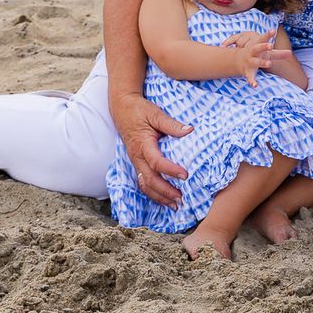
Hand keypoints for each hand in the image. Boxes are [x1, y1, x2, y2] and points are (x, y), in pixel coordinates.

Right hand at [108, 91, 190, 207]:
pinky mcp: (136, 162)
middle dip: (166, 191)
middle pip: (150, 180)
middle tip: (182, 198)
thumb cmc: (139, 110)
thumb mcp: (155, 114)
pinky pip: (143, 181)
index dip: (171, 170)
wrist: (121, 108)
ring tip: (175, 205)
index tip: (185, 175)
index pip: (156, 162)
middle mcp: (137, 156)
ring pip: (145, 184)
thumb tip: (190, 130)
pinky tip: (164, 198)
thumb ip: (172, 124)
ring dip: (159, 196)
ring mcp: (135, 161)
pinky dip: (153, 192)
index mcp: (142, 144)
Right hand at [224, 29, 288, 86]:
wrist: (239, 61)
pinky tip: (255, 86)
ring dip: (262, 62)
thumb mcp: (268, 53)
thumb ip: (279, 53)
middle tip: (271, 45)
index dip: (268, 35)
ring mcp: (250, 62)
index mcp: (258, 46)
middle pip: (258, 48)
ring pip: (256, 62)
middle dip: (263, 46)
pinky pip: (250, 77)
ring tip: (269, 63)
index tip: (273, 30)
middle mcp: (253, 53)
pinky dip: (252, 81)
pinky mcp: (248, 72)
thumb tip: (290, 53)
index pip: (263, 39)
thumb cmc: (258, 55)